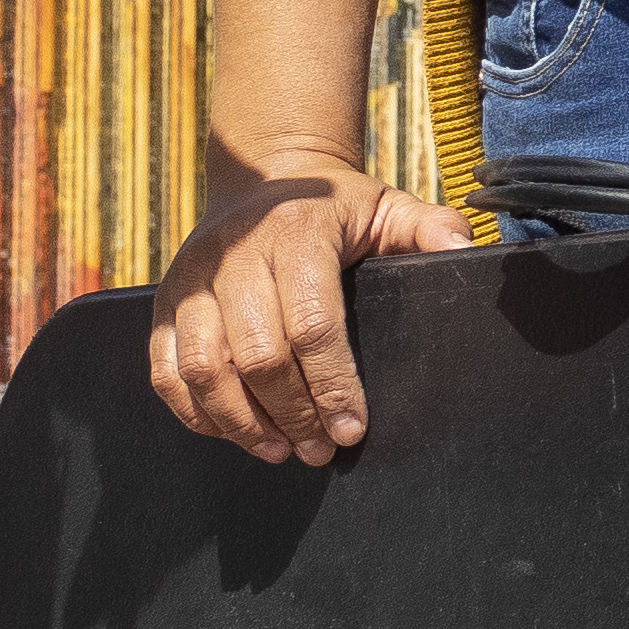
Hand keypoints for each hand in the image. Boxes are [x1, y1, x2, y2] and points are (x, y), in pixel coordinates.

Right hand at [150, 158, 471, 464]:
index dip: (333, 384)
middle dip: (291, 414)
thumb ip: (431, 228)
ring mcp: (191, 281)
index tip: (352, 428)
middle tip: (319, 451)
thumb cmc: (336, 204)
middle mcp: (235, 256)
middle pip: (256, 355)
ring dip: (240, 422)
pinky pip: (164, 369)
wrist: (265, 177)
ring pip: (203, 368)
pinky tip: (232, 432)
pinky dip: (194, 410)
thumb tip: (465, 254)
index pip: (313, 324)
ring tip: (279, 451)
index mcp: (298, 233)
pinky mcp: (163, 302)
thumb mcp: (389, 206)